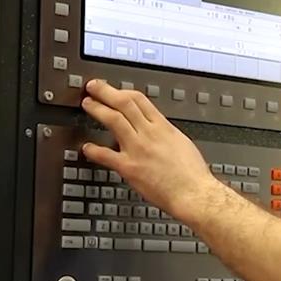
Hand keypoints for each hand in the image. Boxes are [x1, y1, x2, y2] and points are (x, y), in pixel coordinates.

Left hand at [80, 79, 216, 223]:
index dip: (122, 91)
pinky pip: (106, 155)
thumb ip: (164, 134)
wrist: (193, 193)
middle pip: (124, 104)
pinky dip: (94, 150)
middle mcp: (149, 134)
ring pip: (114, 120)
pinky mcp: (130, 168)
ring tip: (87, 104)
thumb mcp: (181, 143)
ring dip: (98, 109)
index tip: (114, 90)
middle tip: (93, 87)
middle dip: (106, 92)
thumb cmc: (192, 173)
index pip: (139, 99)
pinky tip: (87, 148)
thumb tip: (156, 130)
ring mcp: (138, 149)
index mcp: (163, 127)